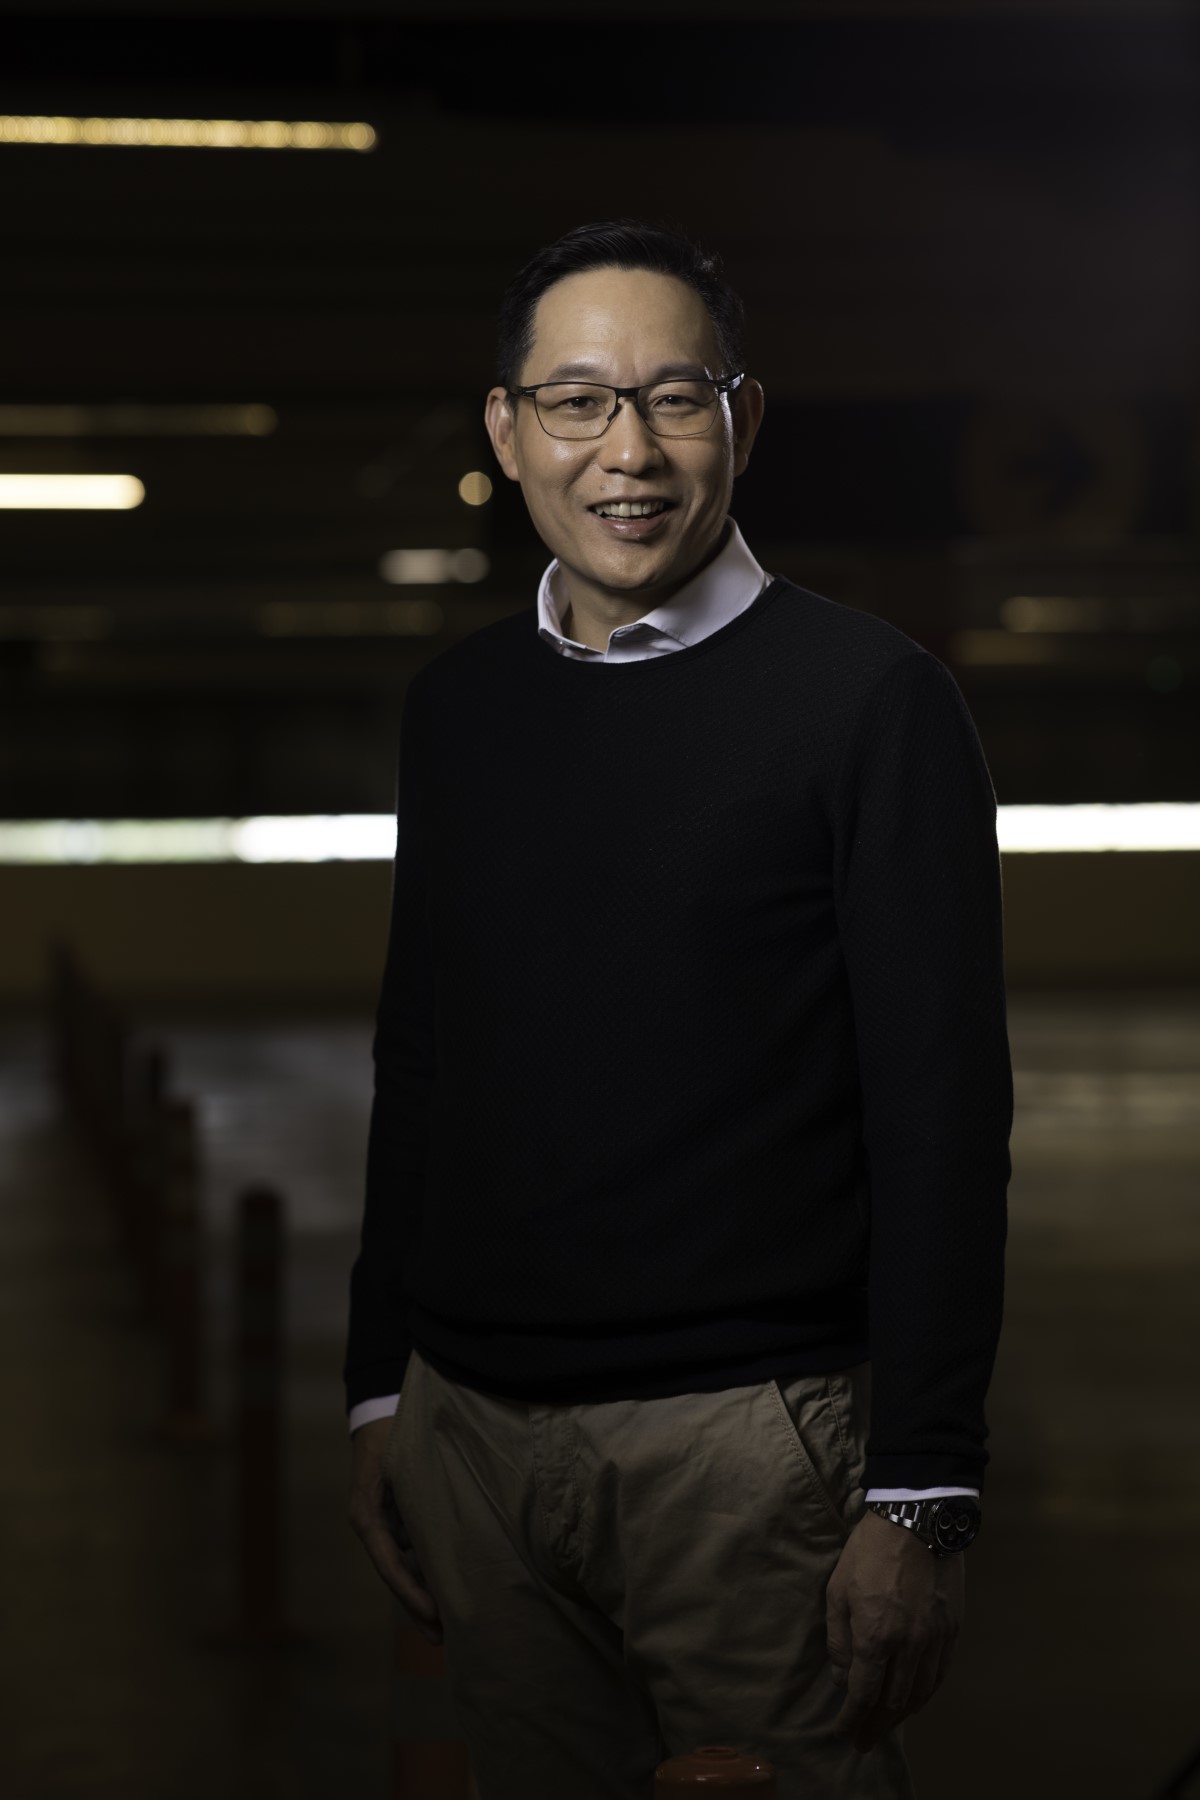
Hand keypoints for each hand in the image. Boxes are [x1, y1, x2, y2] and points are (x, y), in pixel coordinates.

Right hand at [348, 1416, 444, 1644]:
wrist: (380, 1410)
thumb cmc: (393, 1430)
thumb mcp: (402, 1458)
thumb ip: (418, 1491)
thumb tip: (445, 1528)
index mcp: (367, 1516)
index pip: (390, 1565)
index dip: (411, 1593)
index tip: (435, 1615)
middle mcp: (372, 1526)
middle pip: (397, 1575)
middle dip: (419, 1607)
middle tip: (444, 1639)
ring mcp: (383, 1524)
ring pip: (406, 1568)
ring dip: (426, 1593)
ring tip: (451, 1624)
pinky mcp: (396, 1519)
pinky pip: (411, 1551)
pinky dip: (428, 1570)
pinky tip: (449, 1587)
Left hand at [825, 1508, 963, 1750]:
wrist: (917, 1520)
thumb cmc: (869, 1552)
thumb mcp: (838, 1590)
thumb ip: (840, 1639)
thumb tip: (843, 1677)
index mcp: (876, 1635)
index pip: (863, 1693)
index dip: (851, 1718)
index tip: (842, 1732)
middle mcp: (908, 1646)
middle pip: (892, 1701)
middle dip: (874, 1725)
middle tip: (862, 1741)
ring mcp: (934, 1640)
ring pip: (919, 1693)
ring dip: (900, 1717)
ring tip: (885, 1728)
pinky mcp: (952, 1630)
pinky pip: (940, 1675)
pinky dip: (926, 1695)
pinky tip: (915, 1702)